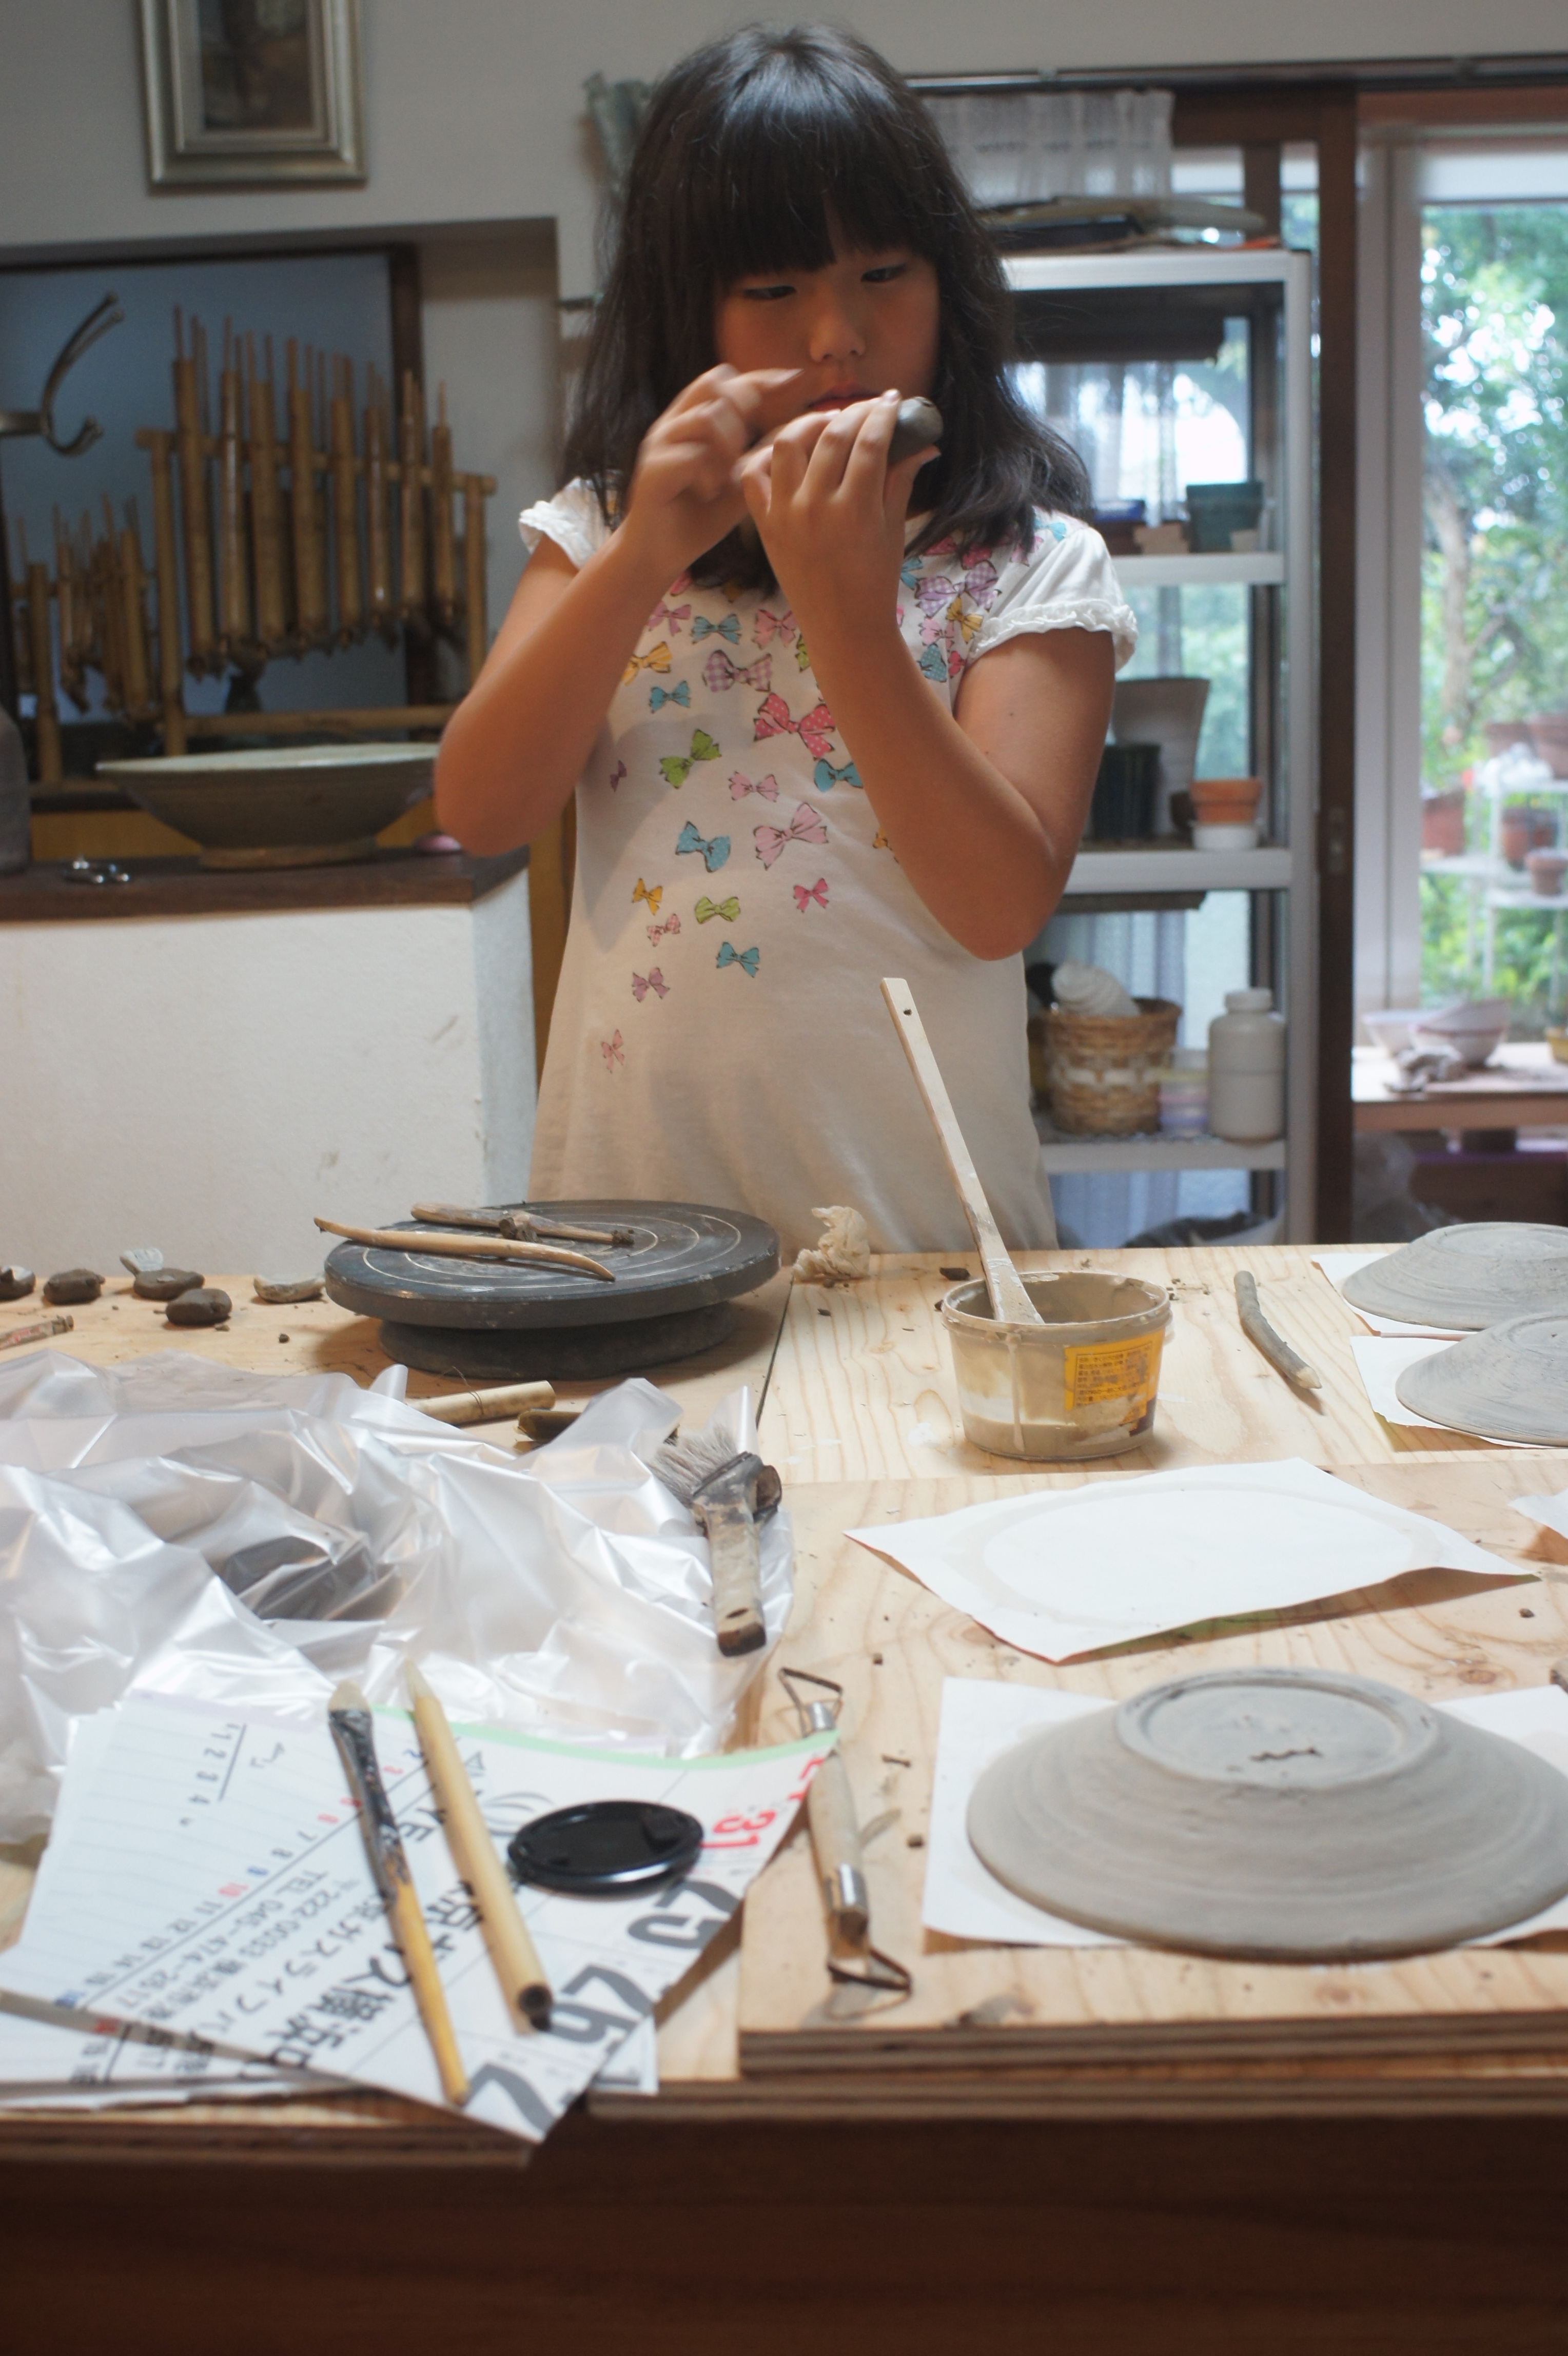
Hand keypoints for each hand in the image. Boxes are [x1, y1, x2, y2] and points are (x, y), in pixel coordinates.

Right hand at [619, 366, 801, 585]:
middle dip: (742, 408)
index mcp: (692, 421)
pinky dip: (709, 474)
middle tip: (746, 445)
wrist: (658, 555)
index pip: (727, 381)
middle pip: (714, 384)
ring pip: (706, 417)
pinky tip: (709, 494)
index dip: (760, 377)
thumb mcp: (739, 484)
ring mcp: (659, 445)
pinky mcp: (652, 470)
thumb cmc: (698, 519)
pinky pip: (693, 456)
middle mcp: (674, 424)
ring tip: (725, 476)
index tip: (792, 380)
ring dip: (728, 444)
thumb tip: (798, 433)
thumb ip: (761, 458)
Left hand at [738, 392, 935, 647]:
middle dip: (855, 411)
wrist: (843, 628)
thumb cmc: (874, 583)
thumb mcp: (894, 531)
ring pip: (789, 443)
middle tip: (869, 408)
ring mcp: (785, 515)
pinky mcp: (764, 526)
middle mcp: (817, 508)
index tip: (892, 400)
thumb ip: (902, 480)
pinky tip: (789, 453)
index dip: (884, 413)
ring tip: (829, 423)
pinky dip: (767, 456)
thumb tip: (923, 443)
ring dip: (811, 423)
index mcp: (856, 510)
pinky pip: (754, 476)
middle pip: (833, 436)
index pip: (870, 441)